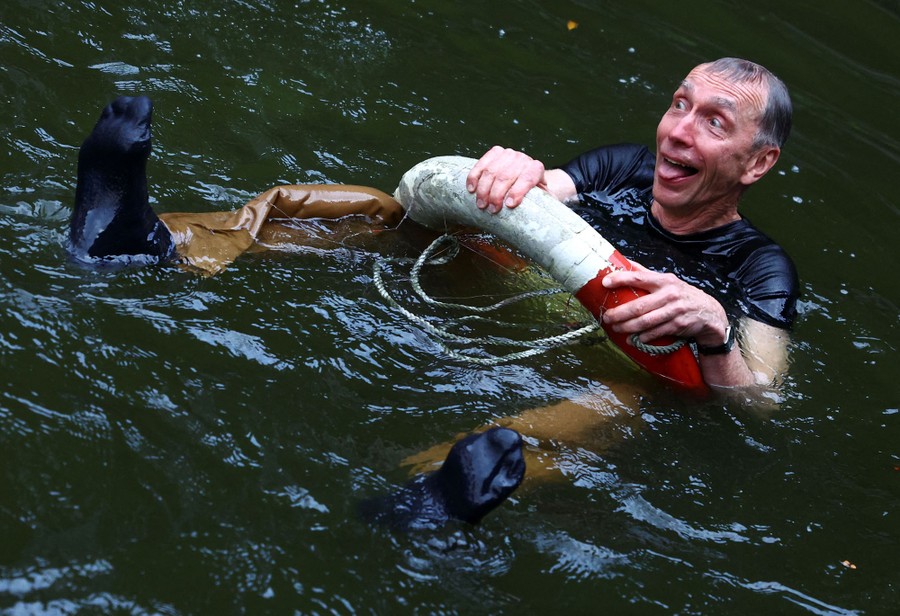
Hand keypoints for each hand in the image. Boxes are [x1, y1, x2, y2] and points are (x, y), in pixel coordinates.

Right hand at [466, 146, 546, 213]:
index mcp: (536, 169)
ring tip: (480, 204)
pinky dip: (474, 176)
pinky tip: (471, 189)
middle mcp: (523, 159)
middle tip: (490, 210)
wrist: (528, 178)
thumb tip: (546, 221)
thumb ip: (545, 207)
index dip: (518, 192)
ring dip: (483, 189)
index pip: (528, 178)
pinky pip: (482, 163)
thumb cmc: (534, 195)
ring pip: (492, 170)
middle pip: (506, 176)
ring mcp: (508, 154)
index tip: (509, 206)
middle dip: (496, 194)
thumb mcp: (543, 201)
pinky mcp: (495, 153)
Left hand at [600, 264, 729, 346]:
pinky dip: (643, 337)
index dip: (621, 279)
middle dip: (619, 313)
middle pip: (639, 305)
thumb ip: (646, 274)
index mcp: (664, 281)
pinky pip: (656, 332)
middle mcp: (670, 294)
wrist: (709, 313)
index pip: (639, 277)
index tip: (605, 282)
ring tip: (615, 328)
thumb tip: (624, 261)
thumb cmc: (682, 295)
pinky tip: (633, 339)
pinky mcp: (679, 325)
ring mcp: (675, 310)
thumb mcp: (668, 281)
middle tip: (606, 317)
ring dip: (628, 326)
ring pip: (646, 321)